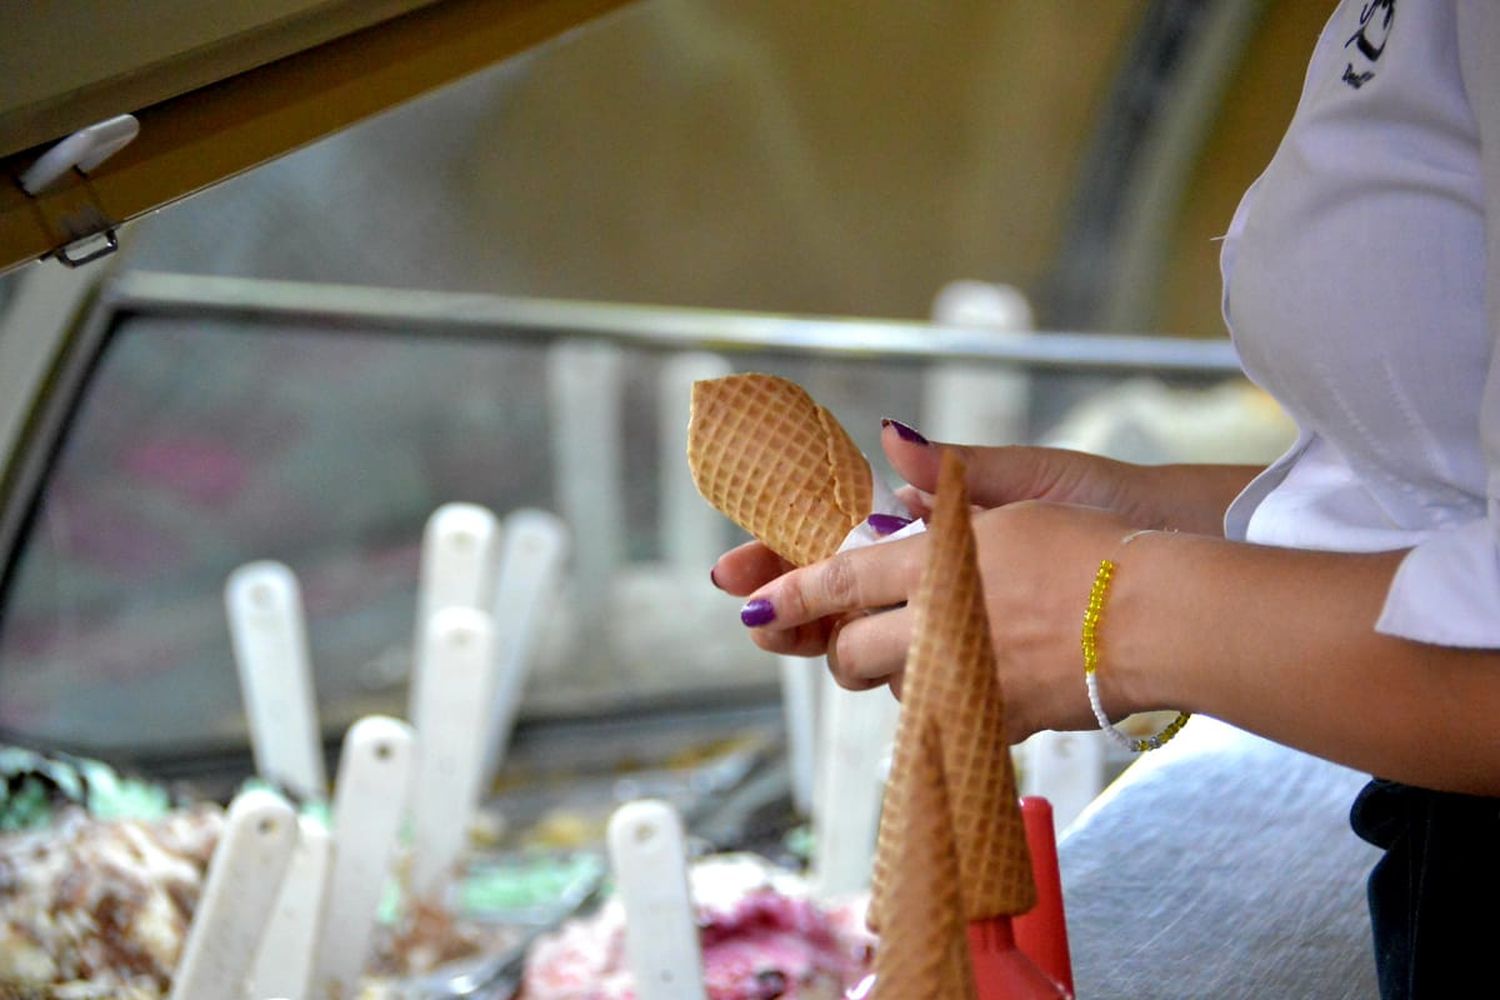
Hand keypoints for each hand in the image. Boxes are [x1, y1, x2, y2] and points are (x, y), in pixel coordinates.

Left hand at [727, 499, 1142, 741]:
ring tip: (936, 641)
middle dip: (842, 646)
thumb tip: (890, 439)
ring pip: (895, 688)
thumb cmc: (1094, 543)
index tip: (752, 604)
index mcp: (936, 565)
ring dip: (899, 668)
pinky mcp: (996, 720)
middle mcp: (938, 628)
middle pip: (851, 653)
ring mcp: (965, 681)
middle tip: (856, 633)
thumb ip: (944, 480)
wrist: (1159, 618)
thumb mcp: (1019, 495)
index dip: (790, 594)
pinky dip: (947, 694)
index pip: (840, 580)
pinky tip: (978, 670)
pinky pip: (945, 714)